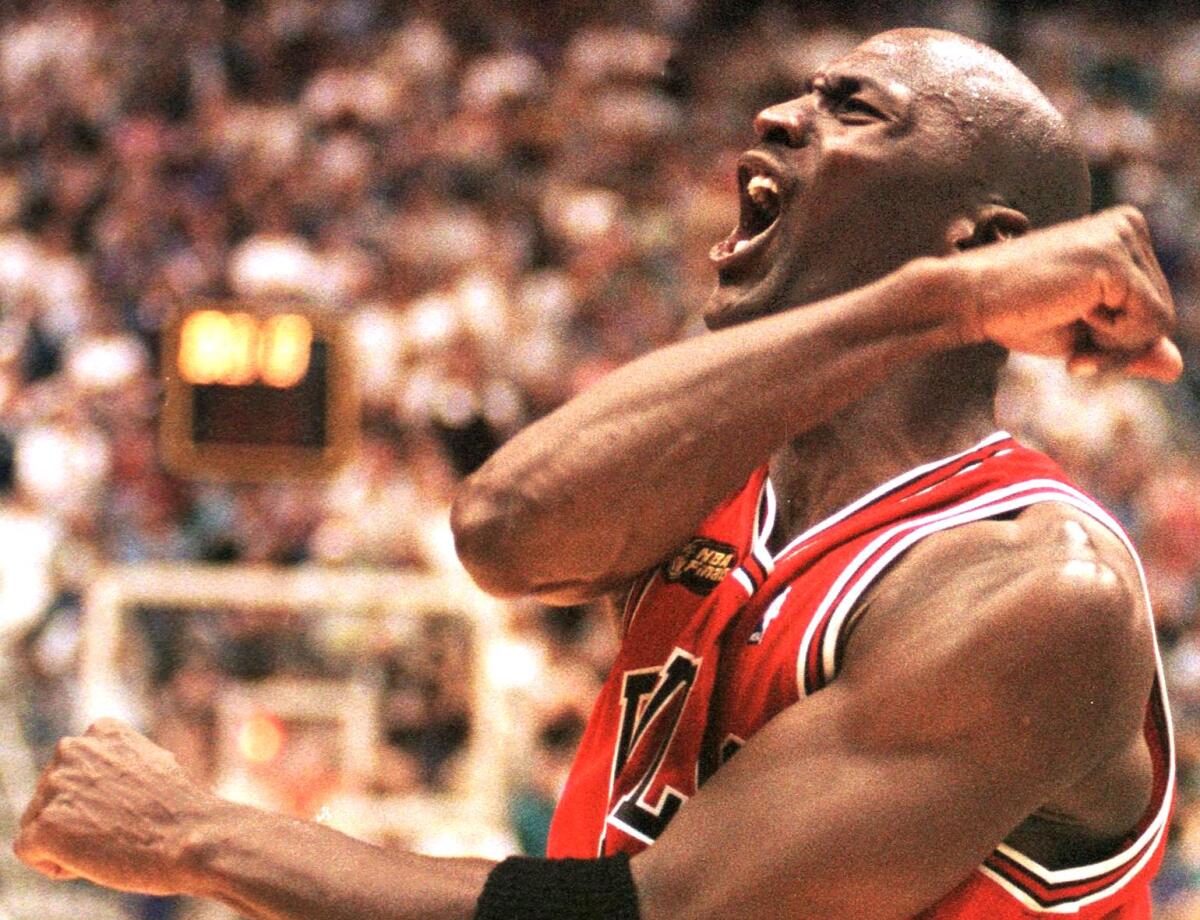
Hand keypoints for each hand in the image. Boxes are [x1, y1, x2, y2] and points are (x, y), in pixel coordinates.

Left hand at [13, 719, 215, 895]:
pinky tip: (94, 858)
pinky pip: (30, 851)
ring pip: (39, 822)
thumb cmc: (179, 810)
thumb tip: (99, 777)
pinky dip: (56, 863)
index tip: (130, 806)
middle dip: (78, 816)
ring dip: (68, 838)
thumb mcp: (153, 764)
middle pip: (52, 796)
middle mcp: (73, 748)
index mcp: (102, 730)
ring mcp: (57, 785)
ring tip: (111, 840)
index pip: (74, 771)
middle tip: (122, 826)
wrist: (192, 839)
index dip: (98, 797)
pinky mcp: (46, 824)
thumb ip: (118, 762)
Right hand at [954, 206, 1180, 381]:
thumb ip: (1130, 345)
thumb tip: (1177, 368)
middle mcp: (1129, 224)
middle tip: (1072, 343)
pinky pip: (1150, 321)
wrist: (968, 300)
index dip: (1119, 342)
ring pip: (1161, 319)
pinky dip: (1114, 341)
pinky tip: (1074, 316)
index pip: (1154, 304)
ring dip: (1114, 345)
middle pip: (1163, 311)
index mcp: (1122, 232)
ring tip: (1070, 324)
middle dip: (1118, 346)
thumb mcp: (1082, 334)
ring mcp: (1123, 237)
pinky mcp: (1114, 259)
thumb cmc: (1015, 314)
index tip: (1076, 347)